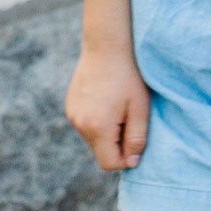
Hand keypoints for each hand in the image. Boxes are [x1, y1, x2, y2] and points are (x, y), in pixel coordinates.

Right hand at [66, 47, 151, 171]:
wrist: (106, 47)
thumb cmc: (129, 77)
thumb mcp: (140, 109)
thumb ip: (137, 140)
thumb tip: (131, 163)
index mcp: (98, 127)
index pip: (109, 163)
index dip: (126, 159)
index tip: (135, 138)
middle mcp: (80, 124)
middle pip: (100, 152)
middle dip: (116, 144)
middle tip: (129, 118)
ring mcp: (72, 114)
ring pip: (93, 139)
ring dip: (107, 132)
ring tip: (117, 107)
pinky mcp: (70, 106)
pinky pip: (86, 125)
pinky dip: (97, 121)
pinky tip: (106, 101)